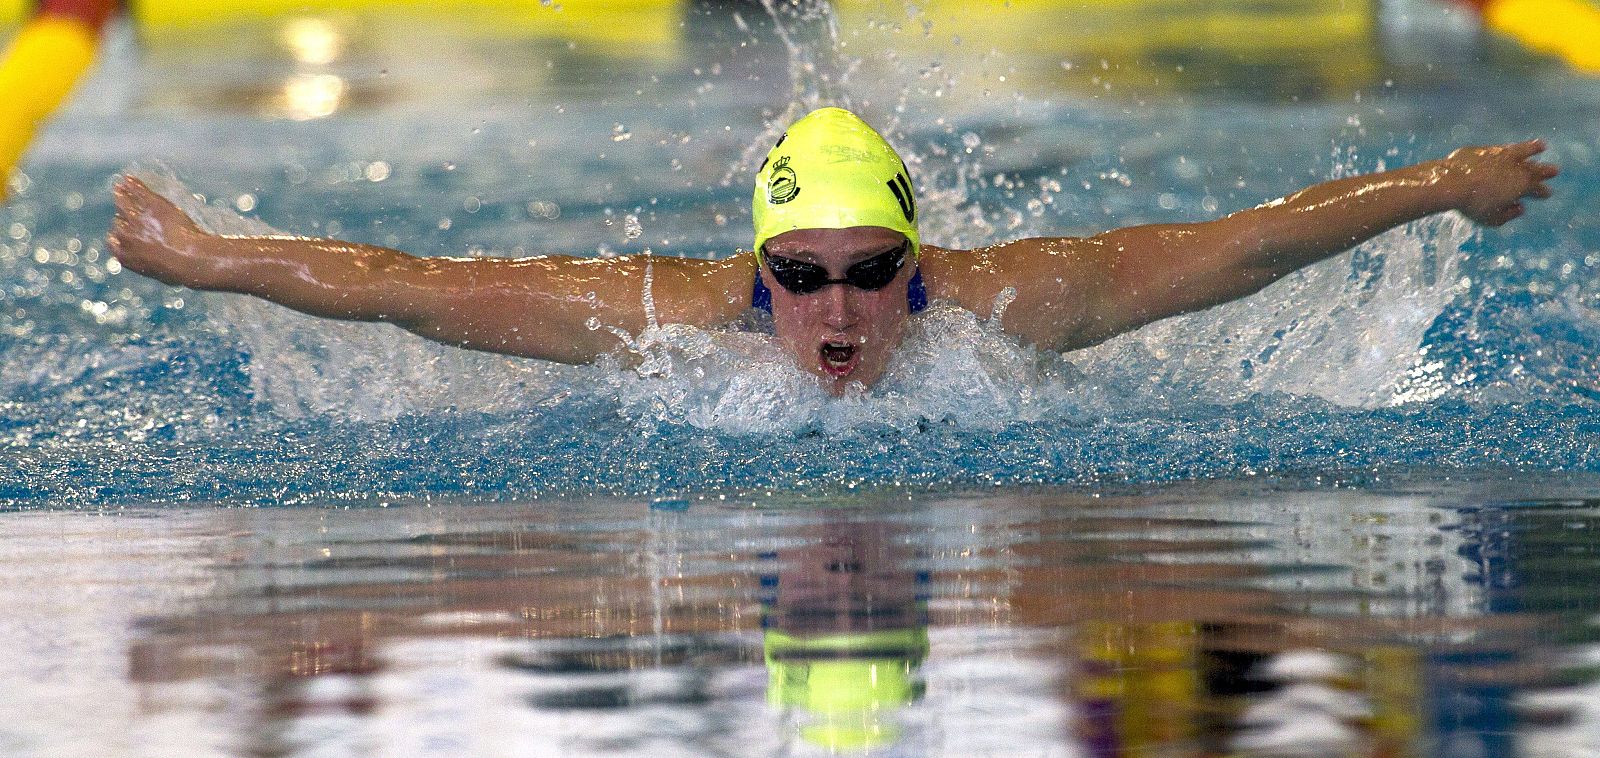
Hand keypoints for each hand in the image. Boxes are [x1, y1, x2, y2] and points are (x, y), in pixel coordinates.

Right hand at [107, 176, 227, 288]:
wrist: (190, 259)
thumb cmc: (180, 271)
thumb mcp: (160, 273)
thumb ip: (149, 265)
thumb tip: (152, 265)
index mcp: (126, 256)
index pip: (113, 243)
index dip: (117, 237)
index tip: (119, 234)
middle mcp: (126, 236)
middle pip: (119, 223)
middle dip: (123, 217)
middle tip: (125, 210)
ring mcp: (138, 220)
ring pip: (123, 204)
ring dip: (121, 195)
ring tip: (120, 188)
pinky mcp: (151, 206)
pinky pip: (137, 192)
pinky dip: (132, 185)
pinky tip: (128, 178)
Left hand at [1445, 139, 1559, 226]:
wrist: (1451, 183)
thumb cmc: (1472, 205)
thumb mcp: (1492, 219)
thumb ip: (1509, 215)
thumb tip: (1520, 208)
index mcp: (1522, 185)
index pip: (1537, 188)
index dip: (1542, 192)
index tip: (1547, 194)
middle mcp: (1516, 167)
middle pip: (1535, 169)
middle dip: (1546, 171)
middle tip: (1555, 171)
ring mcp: (1501, 156)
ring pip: (1522, 150)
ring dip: (1533, 149)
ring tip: (1541, 146)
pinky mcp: (1485, 150)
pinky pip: (1501, 148)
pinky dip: (1508, 148)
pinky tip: (1508, 149)